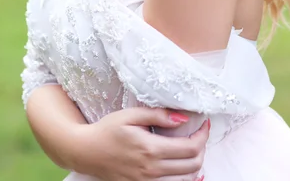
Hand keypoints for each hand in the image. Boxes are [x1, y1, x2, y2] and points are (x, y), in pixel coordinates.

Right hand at [73, 106, 209, 180]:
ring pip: (186, 180)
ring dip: (195, 165)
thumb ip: (158, 115)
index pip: (190, 147)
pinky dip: (184, 179)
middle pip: (193, 165)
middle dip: (202, 148)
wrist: (85, 151)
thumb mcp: (131, 115)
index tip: (204, 124)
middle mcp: (151, 170)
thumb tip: (183, 118)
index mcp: (151, 148)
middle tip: (199, 134)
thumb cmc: (107, 129)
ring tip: (193, 148)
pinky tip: (185, 169)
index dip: (203, 135)